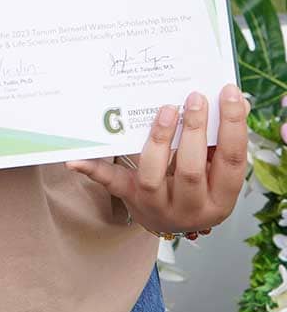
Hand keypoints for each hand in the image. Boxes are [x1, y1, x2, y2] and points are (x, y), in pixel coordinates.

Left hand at [64, 83, 249, 234]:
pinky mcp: (129, 197)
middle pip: (191, 170)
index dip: (233, 126)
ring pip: (153, 175)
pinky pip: (110, 183)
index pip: (231, 161)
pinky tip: (74, 159)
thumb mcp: (216, 168)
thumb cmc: (198, 183)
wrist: (168, 218)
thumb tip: (237, 99)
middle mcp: (190, 208)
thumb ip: (223, 138)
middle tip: (194, 98)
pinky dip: (92, 169)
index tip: (229, 93)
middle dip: (193, 130)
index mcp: (220, 200)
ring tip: (165, 109)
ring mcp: (156, 205)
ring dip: (158, 139)